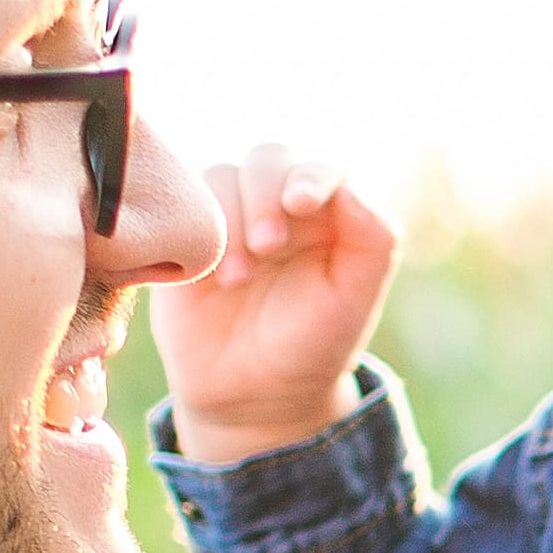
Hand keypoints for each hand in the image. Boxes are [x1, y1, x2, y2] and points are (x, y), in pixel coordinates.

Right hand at [147, 154, 401, 466]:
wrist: (251, 393)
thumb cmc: (311, 344)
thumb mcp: (354, 300)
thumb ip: (373, 240)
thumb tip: (350, 189)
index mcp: (327, 212)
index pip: (321, 169)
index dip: (310, 176)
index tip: (299, 204)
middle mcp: (277, 203)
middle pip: (268, 159)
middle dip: (265, 194)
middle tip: (267, 247)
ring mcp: (230, 215)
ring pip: (220, 177)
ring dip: (231, 219)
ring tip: (237, 279)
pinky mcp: (187, 235)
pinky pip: (179, 207)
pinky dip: (192, 227)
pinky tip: (206, 273)